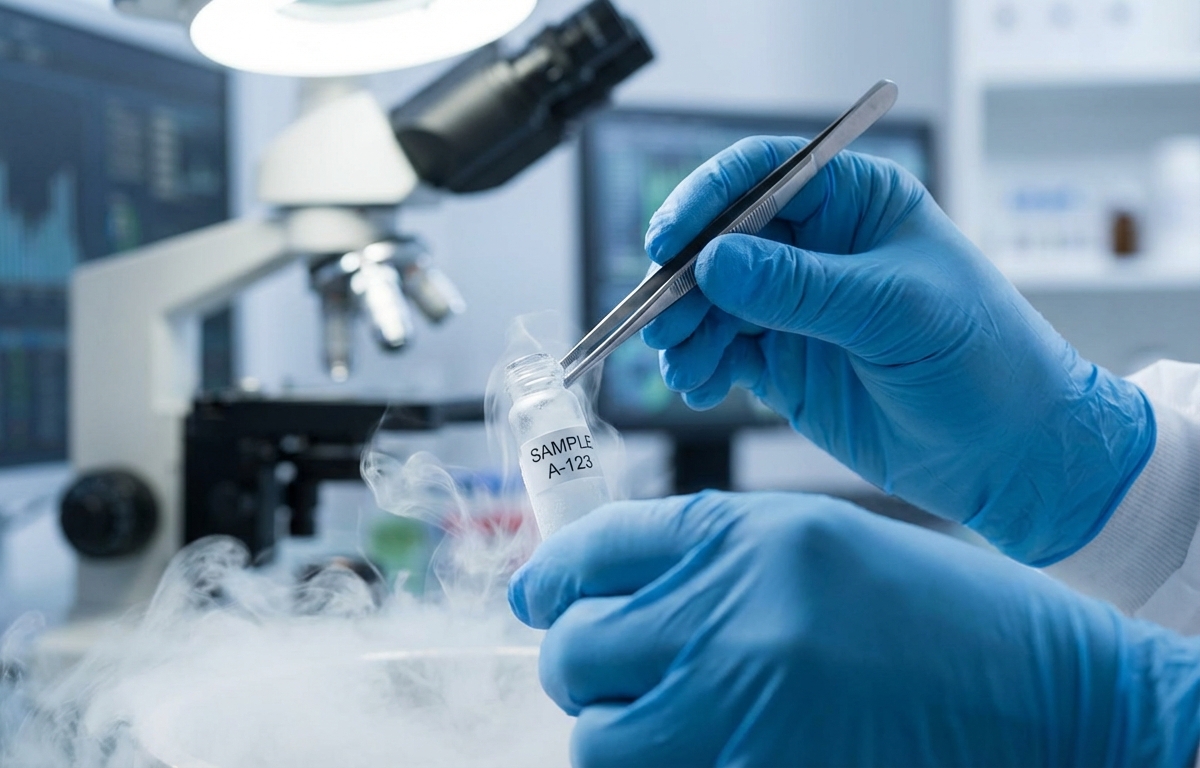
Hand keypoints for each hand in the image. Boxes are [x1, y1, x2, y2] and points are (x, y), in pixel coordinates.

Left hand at [509, 493, 1199, 767]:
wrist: (1050, 698)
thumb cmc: (937, 618)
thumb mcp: (816, 549)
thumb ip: (707, 561)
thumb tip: (596, 589)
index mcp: (747, 539)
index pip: (592, 549)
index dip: (550, 576)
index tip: (538, 597)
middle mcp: (733, 616)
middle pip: (575, 649)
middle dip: (579, 660)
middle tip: (608, 666)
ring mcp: (744, 711)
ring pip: (596, 737)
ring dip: (613, 728)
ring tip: (660, 717)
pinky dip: (658, 766)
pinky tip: (703, 743)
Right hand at [642, 137, 1152, 564]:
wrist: (1010, 455)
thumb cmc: (982, 361)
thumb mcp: (894, 313)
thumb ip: (800, 287)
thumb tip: (714, 262)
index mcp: (856, 202)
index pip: (763, 174)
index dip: (708, 199)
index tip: (669, 241)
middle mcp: (818, 245)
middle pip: (721, 239)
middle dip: (684, 279)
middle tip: (662, 321)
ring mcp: (795, 304)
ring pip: (710, 300)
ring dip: (685, 329)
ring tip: (685, 366)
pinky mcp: (783, 359)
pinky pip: (720, 349)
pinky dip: (700, 365)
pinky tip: (701, 385)